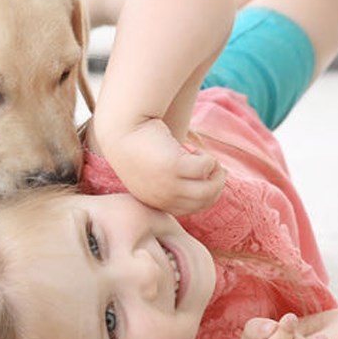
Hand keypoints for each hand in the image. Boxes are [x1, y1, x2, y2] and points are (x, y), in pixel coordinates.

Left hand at [104, 119, 224, 214]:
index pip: (191, 209)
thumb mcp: (153, 173)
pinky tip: (196, 151)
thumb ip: (171, 182)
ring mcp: (167, 184)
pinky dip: (208, 159)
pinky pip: (204, 168)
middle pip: (204, 202)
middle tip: (214, 168)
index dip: (206, 194)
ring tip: (209, 160)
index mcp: (156, 202)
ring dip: (216, 174)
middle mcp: (162, 198)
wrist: (120, 129)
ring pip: (208, 190)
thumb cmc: (138, 147)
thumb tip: (203, 181)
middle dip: (217, 185)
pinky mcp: (173, 166)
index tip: (207, 177)